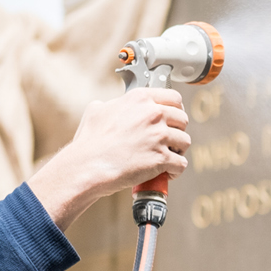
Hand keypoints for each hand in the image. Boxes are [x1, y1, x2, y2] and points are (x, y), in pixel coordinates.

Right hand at [26, 88, 190, 229]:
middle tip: (168, 141)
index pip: (174, 97)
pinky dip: (175, 170)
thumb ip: (112, 104)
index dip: (176, 109)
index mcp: (140, 99)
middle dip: (177, 131)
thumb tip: (112, 105)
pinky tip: (166, 173)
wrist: (86, 166)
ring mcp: (159, 136)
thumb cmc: (88, 142)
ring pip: (185, 141)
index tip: (174, 119)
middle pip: (183, 119)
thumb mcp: (96, 111)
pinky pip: (181, 163)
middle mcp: (153, 114)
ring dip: (178, 151)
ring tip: (167, 157)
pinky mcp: (161, 158)